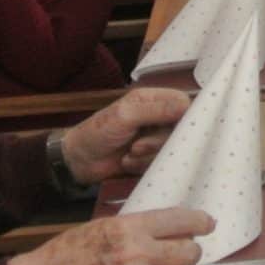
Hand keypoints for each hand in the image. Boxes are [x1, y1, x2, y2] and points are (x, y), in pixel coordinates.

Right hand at [6, 207, 213, 264]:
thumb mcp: (105, 226)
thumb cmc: (71, 251)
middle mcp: (136, 254)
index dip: (200, 221)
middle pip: (189, 251)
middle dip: (190, 249)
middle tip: (184, 249)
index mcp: (129, 229)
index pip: (180, 220)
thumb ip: (140, 226)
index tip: (208, 223)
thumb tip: (174, 225)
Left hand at [59, 89, 191, 185]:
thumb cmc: (97, 132)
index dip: (187, 116)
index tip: (179, 129)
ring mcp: (156, 138)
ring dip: (149, 155)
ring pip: (171, 147)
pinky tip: (128, 162)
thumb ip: (156, 109)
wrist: (77, 162)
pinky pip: (161, 162)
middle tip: (138, 146)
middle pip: (181, 129)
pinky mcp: (152, 156)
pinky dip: (144, 164)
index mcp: (154, 100)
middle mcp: (159, 117)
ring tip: (129, 154)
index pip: (185, 103)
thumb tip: (187, 105)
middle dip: (159, 142)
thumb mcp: (125, 116)